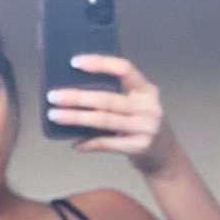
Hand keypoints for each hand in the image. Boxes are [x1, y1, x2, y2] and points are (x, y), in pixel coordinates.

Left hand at [45, 55, 178, 175]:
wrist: (165, 157)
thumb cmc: (142, 126)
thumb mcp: (137, 106)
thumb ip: (117, 96)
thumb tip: (74, 90)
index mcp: (147, 90)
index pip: (124, 69)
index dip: (100, 63)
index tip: (74, 62)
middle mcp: (148, 107)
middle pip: (108, 98)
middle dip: (77, 97)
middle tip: (54, 96)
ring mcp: (145, 128)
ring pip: (104, 120)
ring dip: (76, 118)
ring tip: (56, 115)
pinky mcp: (139, 147)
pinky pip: (108, 143)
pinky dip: (89, 143)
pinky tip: (75, 143)